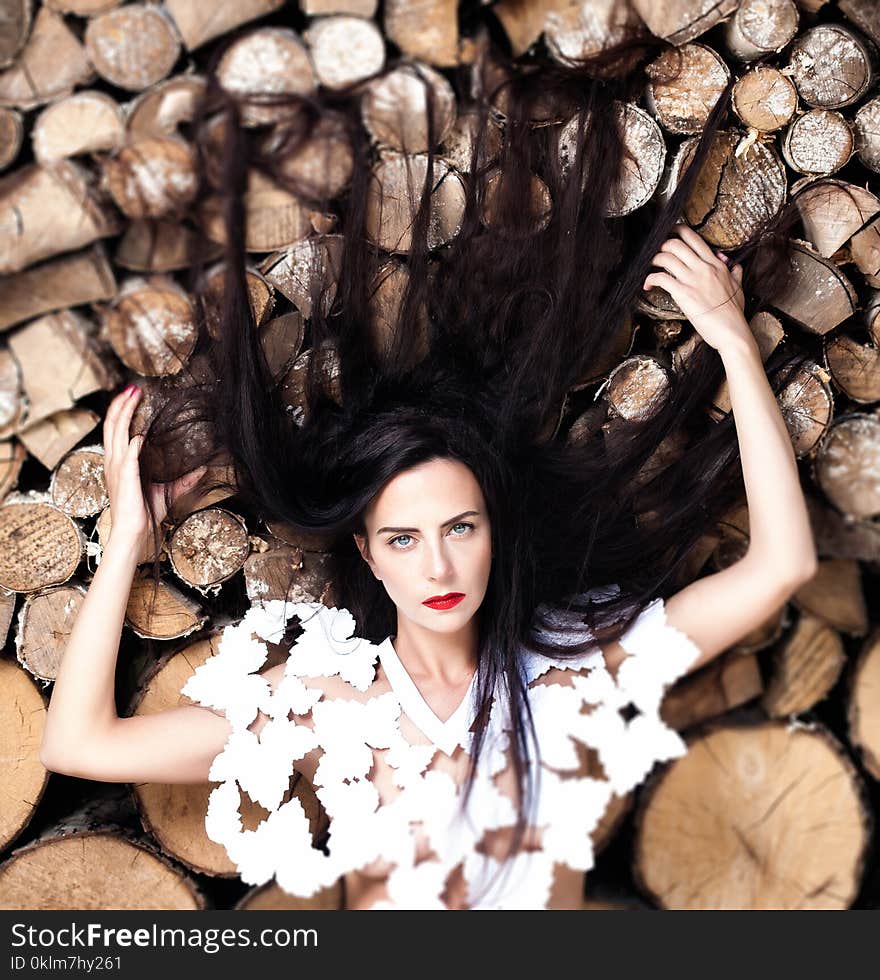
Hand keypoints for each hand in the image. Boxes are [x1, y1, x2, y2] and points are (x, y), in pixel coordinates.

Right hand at [103, 385, 205, 551]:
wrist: (135, 532)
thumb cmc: (145, 513)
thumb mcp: (167, 492)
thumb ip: (182, 480)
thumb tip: (202, 469)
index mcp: (119, 463)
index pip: (116, 430)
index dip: (121, 411)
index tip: (131, 395)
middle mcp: (114, 463)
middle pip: (112, 426)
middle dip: (120, 405)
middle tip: (132, 388)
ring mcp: (118, 470)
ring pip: (115, 435)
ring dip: (123, 415)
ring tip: (131, 397)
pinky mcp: (125, 480)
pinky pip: (126, 460)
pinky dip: (131, 447)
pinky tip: (138, 436)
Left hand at [643, 224, 751, 351]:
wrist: (732, 332)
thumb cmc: (734, 313)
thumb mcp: (738, 287)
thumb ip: (735, 273)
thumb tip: (735, 265)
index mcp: (716, 264)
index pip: (694, 238)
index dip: (677, 231)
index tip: (668, 234)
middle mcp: (704, 268)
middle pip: (676, 243)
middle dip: (661, 245)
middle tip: (655, 252)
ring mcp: (693, 280)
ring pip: (666, 257)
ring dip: (653, 260)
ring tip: (648, 267)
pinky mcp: (684, 294)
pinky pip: (661, 278)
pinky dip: (650, 279)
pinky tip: (647, 285)